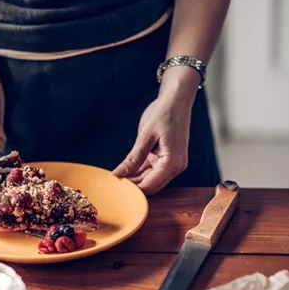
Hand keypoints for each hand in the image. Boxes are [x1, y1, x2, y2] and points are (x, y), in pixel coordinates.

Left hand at [112, 71, 196, 194]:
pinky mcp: (167, 158)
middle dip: (133, 187)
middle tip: (112, 184)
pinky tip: (125, 171)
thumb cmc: (164, 114)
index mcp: (172, 163)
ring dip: (135, 180)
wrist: (176, 100)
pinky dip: (139, 171)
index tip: (114, 188)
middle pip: (151, 186)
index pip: (150, 185)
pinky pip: (151, 170)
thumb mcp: (145, 136)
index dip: (131, 189)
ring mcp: (172, 163)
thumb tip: (118, 174)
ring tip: (116, 177)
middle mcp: (175, 167)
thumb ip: (133, 158)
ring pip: (150, 180)